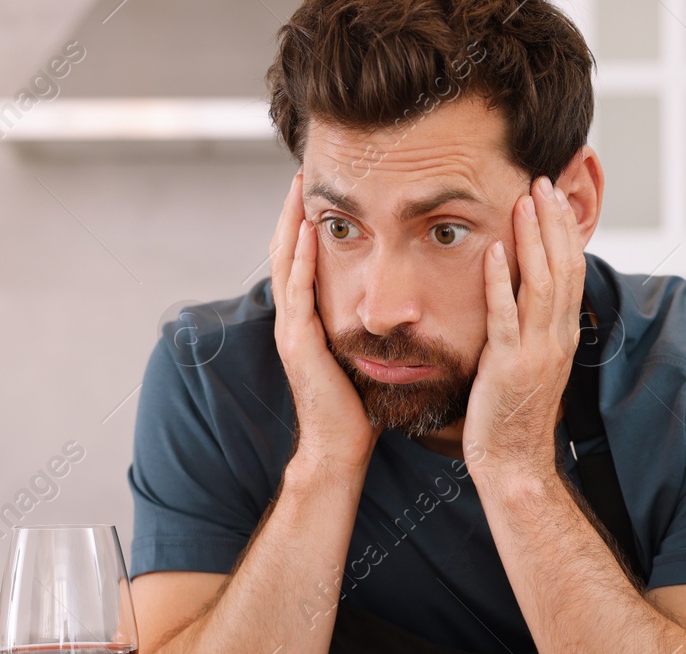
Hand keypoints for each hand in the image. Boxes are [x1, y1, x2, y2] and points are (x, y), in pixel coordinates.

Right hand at [270, 171, 379, 472]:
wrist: (340, 449)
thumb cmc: (358, 409)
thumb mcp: (366, 357)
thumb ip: (372, 330)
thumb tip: (400, 309)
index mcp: (310, 320)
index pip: (304, 260)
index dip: (307, 224)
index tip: (321, 189)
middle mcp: (294, 320)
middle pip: (287, 251)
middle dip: (293, 211)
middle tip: (302, 172)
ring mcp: (291, 330)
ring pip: (286, 263)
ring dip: (290, 222)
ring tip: (299, 186)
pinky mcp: (297, 343)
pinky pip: (297, 290)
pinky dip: (300, 258)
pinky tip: (307, 229)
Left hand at [462, 175, 586, 482]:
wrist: (514, 461)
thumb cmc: (514, 413)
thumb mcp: (533, 362)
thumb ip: (534, 326)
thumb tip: (528, 294)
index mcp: (563, 335)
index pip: (571, 270)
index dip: (564, 230)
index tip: (552, 195)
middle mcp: (556, 338)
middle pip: (563, 267)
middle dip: (553, 221)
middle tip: (543, 180)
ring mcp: (535, 351)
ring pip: (541, 284)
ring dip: (532, 239)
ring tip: (523, 200)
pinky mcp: (508, 366)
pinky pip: (506, 317)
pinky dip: (500, 282)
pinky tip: (492, 251)